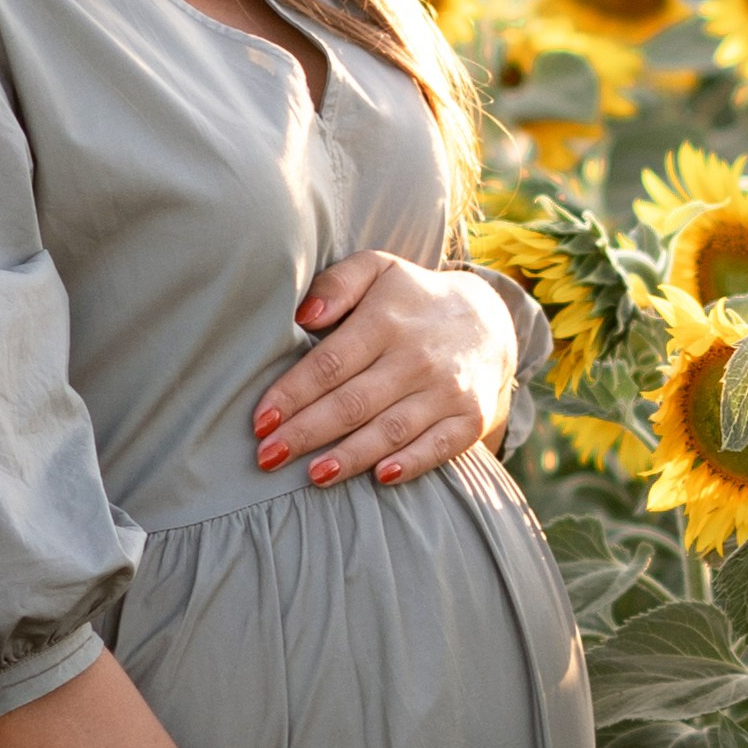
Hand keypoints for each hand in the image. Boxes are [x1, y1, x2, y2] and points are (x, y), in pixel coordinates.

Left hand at [253, 252, 518, 489]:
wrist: (488, 319)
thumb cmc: (411, 299)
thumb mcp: (377, 269)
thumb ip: (337, 283)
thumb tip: (303, 315)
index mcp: (385, 321)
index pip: (329, 364)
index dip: (292, 394)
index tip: (259, 421)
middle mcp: (416, 357)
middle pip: (353, 403)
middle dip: (306, 433)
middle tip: (267, 457)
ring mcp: (446, 390)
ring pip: (391, 430)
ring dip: (350, 456)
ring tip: (313, 475)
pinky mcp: (470, 417)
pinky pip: (439, 447)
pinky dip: (412, 463)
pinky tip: (381, 477)